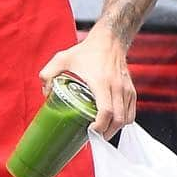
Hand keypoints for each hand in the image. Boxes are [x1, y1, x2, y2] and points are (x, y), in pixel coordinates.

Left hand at [38, 22, 135, 137]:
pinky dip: (122, 121)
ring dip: (115, 129)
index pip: (106, 112)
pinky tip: (111, 123)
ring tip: (101, 132)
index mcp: (101, 82)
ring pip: (126, 119)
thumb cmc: (86, 51)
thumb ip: (48, 74)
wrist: (110, 40)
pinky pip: (131, 113)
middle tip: (93, 137)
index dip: (99, 127)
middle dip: (106, 133)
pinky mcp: (131, 90)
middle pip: (118, 120)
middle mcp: (117, 87)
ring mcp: (126, 89)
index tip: (89, 131)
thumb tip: (45, 94)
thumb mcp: (62, 58)